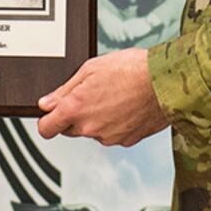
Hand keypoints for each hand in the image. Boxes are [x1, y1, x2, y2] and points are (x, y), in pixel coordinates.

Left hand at [36, 47, 167, 146]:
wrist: (165, 82)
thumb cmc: (130, 69)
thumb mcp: (91, 69)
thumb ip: (64, 90)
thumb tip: (46, 104)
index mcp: (76, 109)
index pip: (46, 129)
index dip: (47, 121)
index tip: (52, 114)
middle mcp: (90, 128)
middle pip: (70, 129)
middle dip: (75, 115)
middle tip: (92, 94)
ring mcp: (109, 137)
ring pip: (93, 131)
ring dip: (97, 118)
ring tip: (115, 95)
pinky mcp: (126, 141)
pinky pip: (112, 134)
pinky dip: (115, 123)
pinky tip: (126, 105)